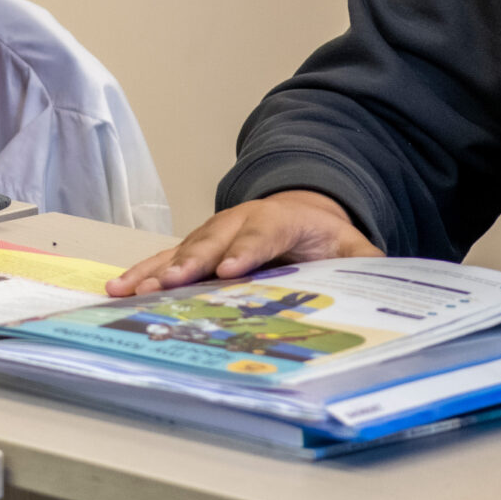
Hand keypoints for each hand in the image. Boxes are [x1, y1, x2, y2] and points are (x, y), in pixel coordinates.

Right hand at [108, 190, 381, 295]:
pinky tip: (118, 286)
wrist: (298, 210)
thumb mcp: (352, 246)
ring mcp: (211, 235)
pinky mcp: (194, 249)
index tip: (230, 270)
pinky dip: (141, 272)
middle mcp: (237, 223)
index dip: (245, 252)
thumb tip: (382, 281)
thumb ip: (364, 262)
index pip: (261, 235)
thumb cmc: (323, 237)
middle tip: (168, 283)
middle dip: (188, 264)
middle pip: (210, 242)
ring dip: (153, 271)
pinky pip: (165, 260)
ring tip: (128, 289)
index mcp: (280, 220)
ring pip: (180, 251)